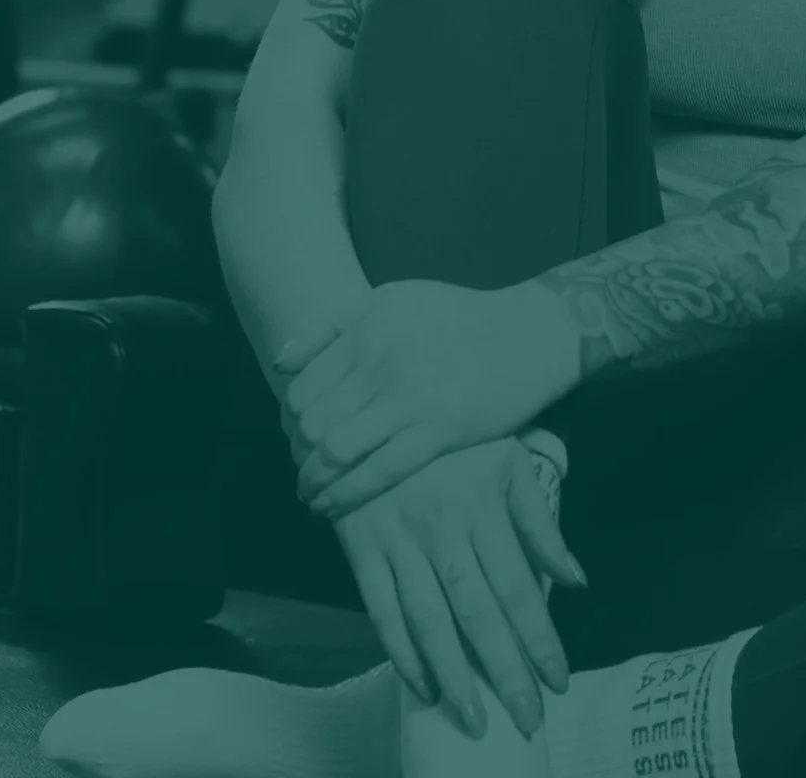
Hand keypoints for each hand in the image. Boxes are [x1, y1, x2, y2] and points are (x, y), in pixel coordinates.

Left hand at [274, 280, 578, 516]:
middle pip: (312, 424)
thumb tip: (280, 364)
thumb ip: (333, 326)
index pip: (302, 389)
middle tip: (301, 467)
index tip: (294, 436)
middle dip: (297, 455)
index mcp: (366, 331)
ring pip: (336, 452)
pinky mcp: (438, 431)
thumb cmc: (457, 315)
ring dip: (313, 481)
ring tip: (310, 493)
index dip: (288, 421)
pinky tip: (332, 506)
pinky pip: (377, 472)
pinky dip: (345, 496)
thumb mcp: (392, 299)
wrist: (525, 333)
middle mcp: (380, 365)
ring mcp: (408, 400)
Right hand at [327, 437, 584, 740]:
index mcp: (483, 505)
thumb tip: (576, 579)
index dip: (539, 637)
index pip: (518, 586)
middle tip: (525, 719)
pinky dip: (400, 651)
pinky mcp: (361, 544)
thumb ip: (540, 520)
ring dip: (454, 675)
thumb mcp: (508, 458)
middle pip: (477, 612)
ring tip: (475, 718)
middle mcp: (442, 527)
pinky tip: (421, 686)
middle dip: (504, 671)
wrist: (377, 403)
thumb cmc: (454, 435)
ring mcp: (398, 538)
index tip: (558, 680)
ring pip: (429, 619)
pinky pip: (380, 608)